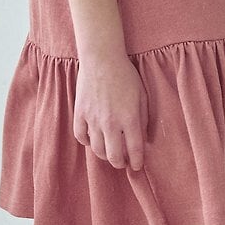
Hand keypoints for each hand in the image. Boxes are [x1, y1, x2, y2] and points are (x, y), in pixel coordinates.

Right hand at [72, 52, 148, 171]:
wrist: (102, 59)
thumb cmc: (125, 76)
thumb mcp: (142, 96)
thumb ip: (143, 119)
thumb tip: (143, 138)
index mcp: (129, 119)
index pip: (134, 150)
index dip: (137, 162)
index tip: (137, 165)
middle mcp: (111, 123)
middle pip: (114, 156)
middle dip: (120, 163)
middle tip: (123, 162)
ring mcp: (93, 119)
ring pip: (97, 150)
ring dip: (105, 155)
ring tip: (109, 152)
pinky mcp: (80, 113)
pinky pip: (81, 136)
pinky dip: (87, 141)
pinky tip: (93, 139)